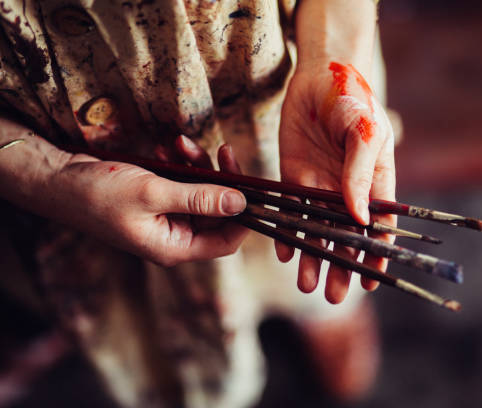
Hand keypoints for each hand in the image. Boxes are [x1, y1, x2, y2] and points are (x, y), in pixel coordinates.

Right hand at [45, 140, 248, 265]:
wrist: (58, 179)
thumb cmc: (98, 193)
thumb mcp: (153, 193)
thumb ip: (200, 199)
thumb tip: (241, 203)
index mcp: (175, 247)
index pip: (226, 241)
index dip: (244, 217)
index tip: (252, 186)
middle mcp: (174, 236)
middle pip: (217, 213)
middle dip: (220, 180)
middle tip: (222, 151)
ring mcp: (166, 218)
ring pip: (201, 194)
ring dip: (198, 167)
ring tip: (182, 144)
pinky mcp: (158, 200)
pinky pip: (183, 183)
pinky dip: (181, 165)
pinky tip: (169, 148)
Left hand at [276, 61, 396, 303]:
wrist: (318, 75)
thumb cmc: (352, 99)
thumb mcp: (364, 133)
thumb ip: (361, 175)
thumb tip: (360, 218)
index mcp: (374, 182)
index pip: (378, 227)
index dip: (376, 255)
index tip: (372, 282)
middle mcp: (347, 190)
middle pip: (345, 237)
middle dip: (341, 266)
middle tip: (335, 297)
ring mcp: (320, 186)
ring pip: (317, 230)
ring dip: (313, 258)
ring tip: (307, 285)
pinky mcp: (294, 178)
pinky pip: (290, 212)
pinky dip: (287, 233)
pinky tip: (284, 253)